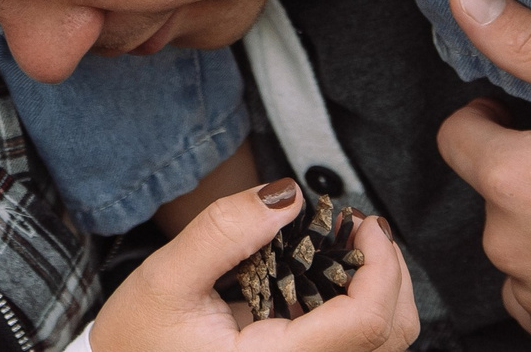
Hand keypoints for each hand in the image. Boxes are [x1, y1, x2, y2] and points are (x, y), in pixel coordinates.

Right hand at [92, 180, 419, 351]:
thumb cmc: (138, 338)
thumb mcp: (166, 277)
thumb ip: (224, 233)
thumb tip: (287, 194)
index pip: (365, 324)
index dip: (381, 267)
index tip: (362, 220)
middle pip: (392, 337)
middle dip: (390, 274)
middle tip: (359, 226)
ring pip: (384, 345)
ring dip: (381, 290)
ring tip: (348, 246)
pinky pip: (358, 347)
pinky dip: (362, 307)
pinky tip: (332, 276)